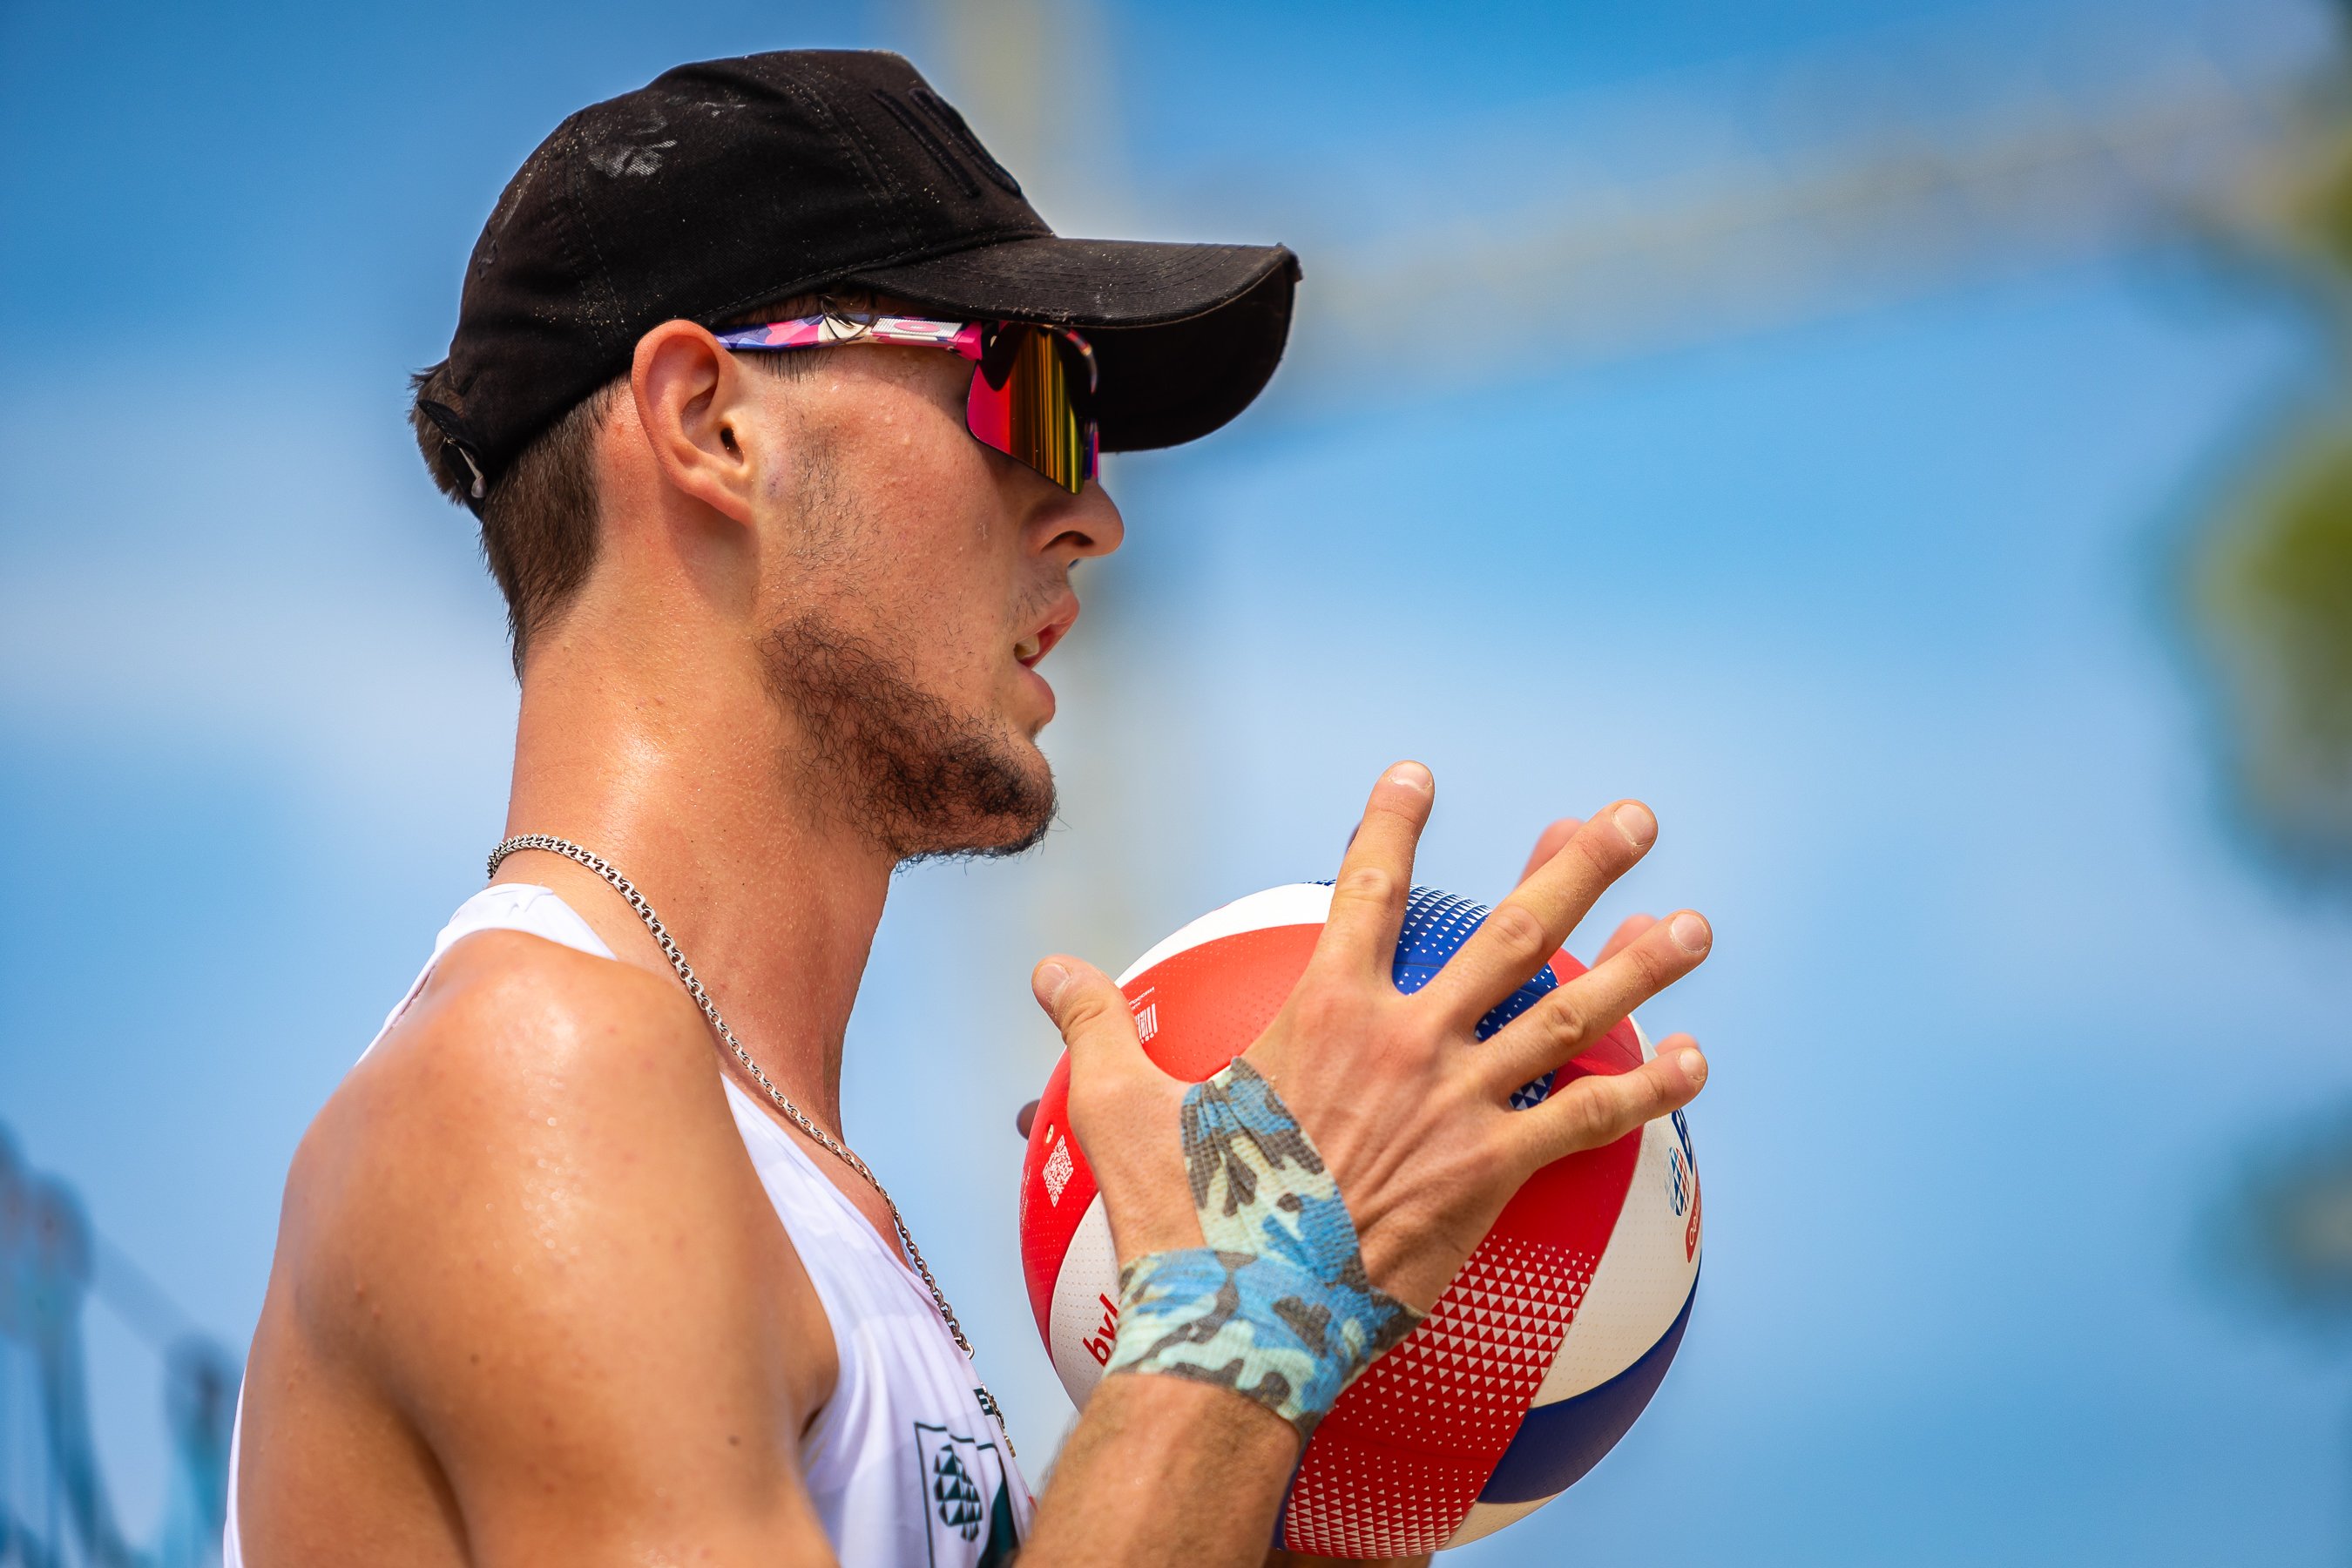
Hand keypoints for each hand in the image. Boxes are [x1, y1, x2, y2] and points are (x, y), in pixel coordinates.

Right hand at [1033, 761, 1711, 1312]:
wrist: (1237, 1319)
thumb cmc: (1176, 1215)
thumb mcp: (1116, 1106)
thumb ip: (1095, 1023)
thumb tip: (1046, 969)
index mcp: (1323, 1009)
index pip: (1366, 886)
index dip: (1393, 822)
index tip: (1417, 774)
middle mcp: (1404, 1037)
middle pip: (1513, 930)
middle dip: (1580, 867)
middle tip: (1632, 819)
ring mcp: (1457, 1102)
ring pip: (1570, 1013)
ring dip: (1642, 965)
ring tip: (1695, 924)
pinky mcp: (1491, 1173)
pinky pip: (1586, 1121)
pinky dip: (1646, 1091)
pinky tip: (1694, 1064)